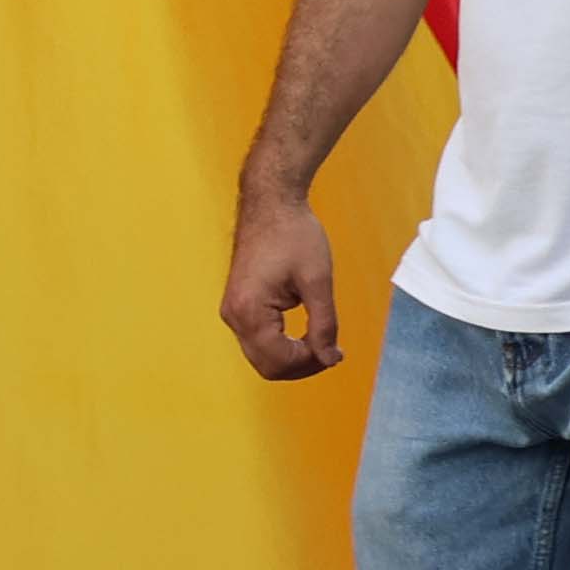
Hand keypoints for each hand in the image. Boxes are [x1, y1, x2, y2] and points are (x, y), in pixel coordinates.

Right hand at [220, 170, 344, 379]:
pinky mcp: (239, 305)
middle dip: (302, 365)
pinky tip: (305, 336)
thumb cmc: (293, 234)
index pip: (279, 361)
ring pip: (262, 357)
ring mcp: (233, 311)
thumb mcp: (318, 281)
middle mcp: (233, 315)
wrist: (271, 203)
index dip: (311, 362)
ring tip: (322, 343)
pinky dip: (282, 346)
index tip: (337, 352)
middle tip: (332, 352)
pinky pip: (258, 340)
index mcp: (249, 310)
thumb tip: (330, 358)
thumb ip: (325, 324)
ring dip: (292, 357)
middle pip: (267, 366)